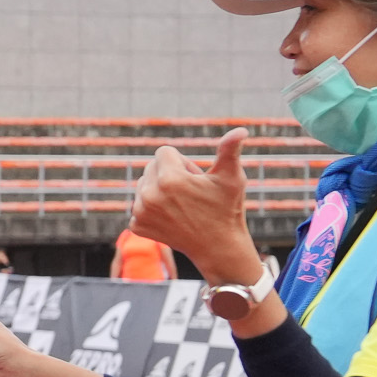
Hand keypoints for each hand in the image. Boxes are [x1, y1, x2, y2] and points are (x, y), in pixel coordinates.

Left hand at [133, 129, 265, 285]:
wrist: (218, 247)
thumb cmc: (227, 209)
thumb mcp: (231, 178)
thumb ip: (230, 150)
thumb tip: (241, 130)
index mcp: (169, 179)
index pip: (164, 152)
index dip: (183, 163)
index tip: (195, 178)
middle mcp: (149, 194)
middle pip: (151, 167)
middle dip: (169, 174)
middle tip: (190, 193)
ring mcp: (140, 212)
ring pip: (143, 185)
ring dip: (158, 190)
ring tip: (181, 205)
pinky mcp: (136, 225)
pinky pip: (138, 204)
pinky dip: (151, 208)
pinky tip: (171, 217)